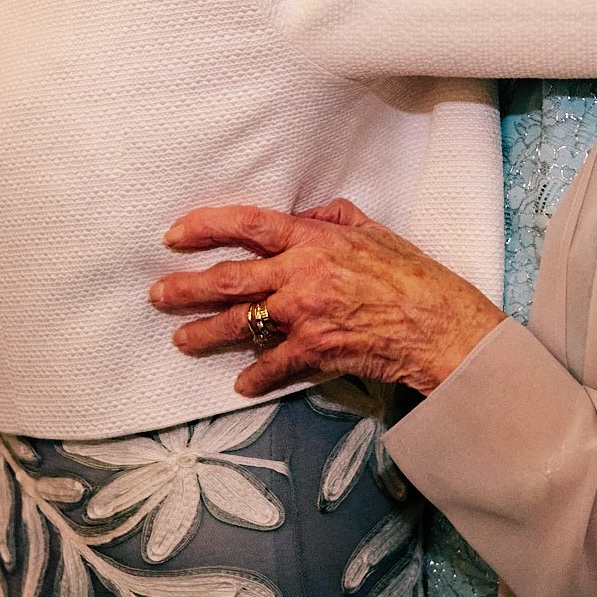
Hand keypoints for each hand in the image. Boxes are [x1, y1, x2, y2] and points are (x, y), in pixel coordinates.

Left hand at [150, 199, 506, 398]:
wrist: (438, 325)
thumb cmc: (412, 275)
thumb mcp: (374, 231)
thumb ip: (335, 217)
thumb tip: (307, 211)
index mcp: (313, 239)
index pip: (248, 226)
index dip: (205, 227)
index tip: (175, 235)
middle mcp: (301, 274)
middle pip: (228, 280)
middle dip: (186, 287)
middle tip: (158, 293)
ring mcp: (304, 315)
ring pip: (240, 324)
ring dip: (204, 333)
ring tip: (180, 339)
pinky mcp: (314, 351)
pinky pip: (273, 365)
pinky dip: (255, 377)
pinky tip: (241, 384)